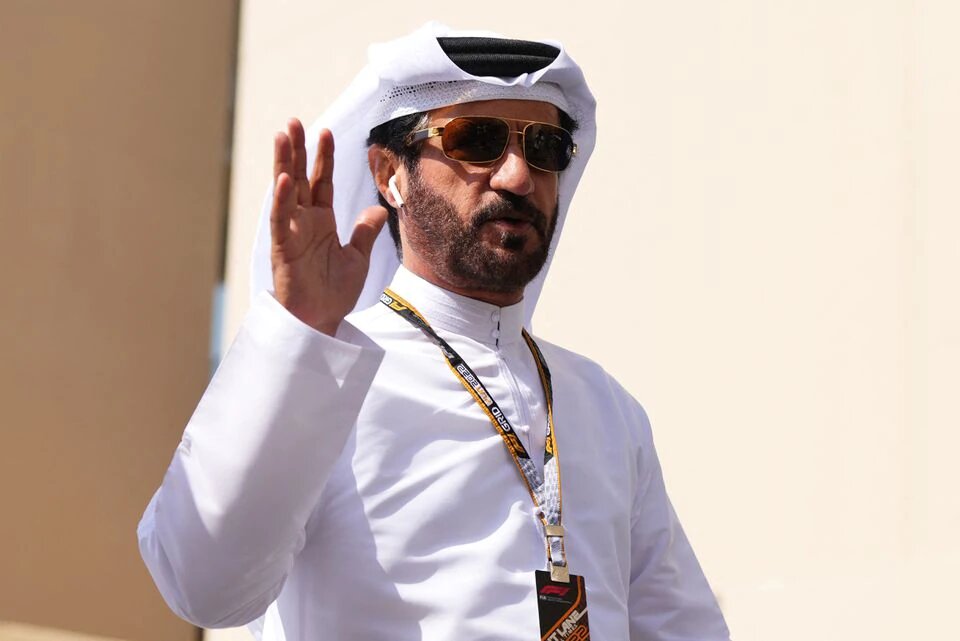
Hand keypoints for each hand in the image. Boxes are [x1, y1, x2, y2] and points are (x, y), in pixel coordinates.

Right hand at [271, 119, 387, 334]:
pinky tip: (283, 179)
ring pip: (286, 191)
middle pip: (300, 178)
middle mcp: (304, 222)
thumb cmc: (334, 293)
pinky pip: (281, 219)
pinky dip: (282, 199)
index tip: (325, 132)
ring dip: (284, 163)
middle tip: (293, 122)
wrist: (321, 320)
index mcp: (322, 222)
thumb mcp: (358, 257)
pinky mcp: (283, 248)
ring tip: (282, 136)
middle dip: (298, 150)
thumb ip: (365, 231)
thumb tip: (378, 209)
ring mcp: (292, 232)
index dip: (323, 158)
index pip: (322, 182)